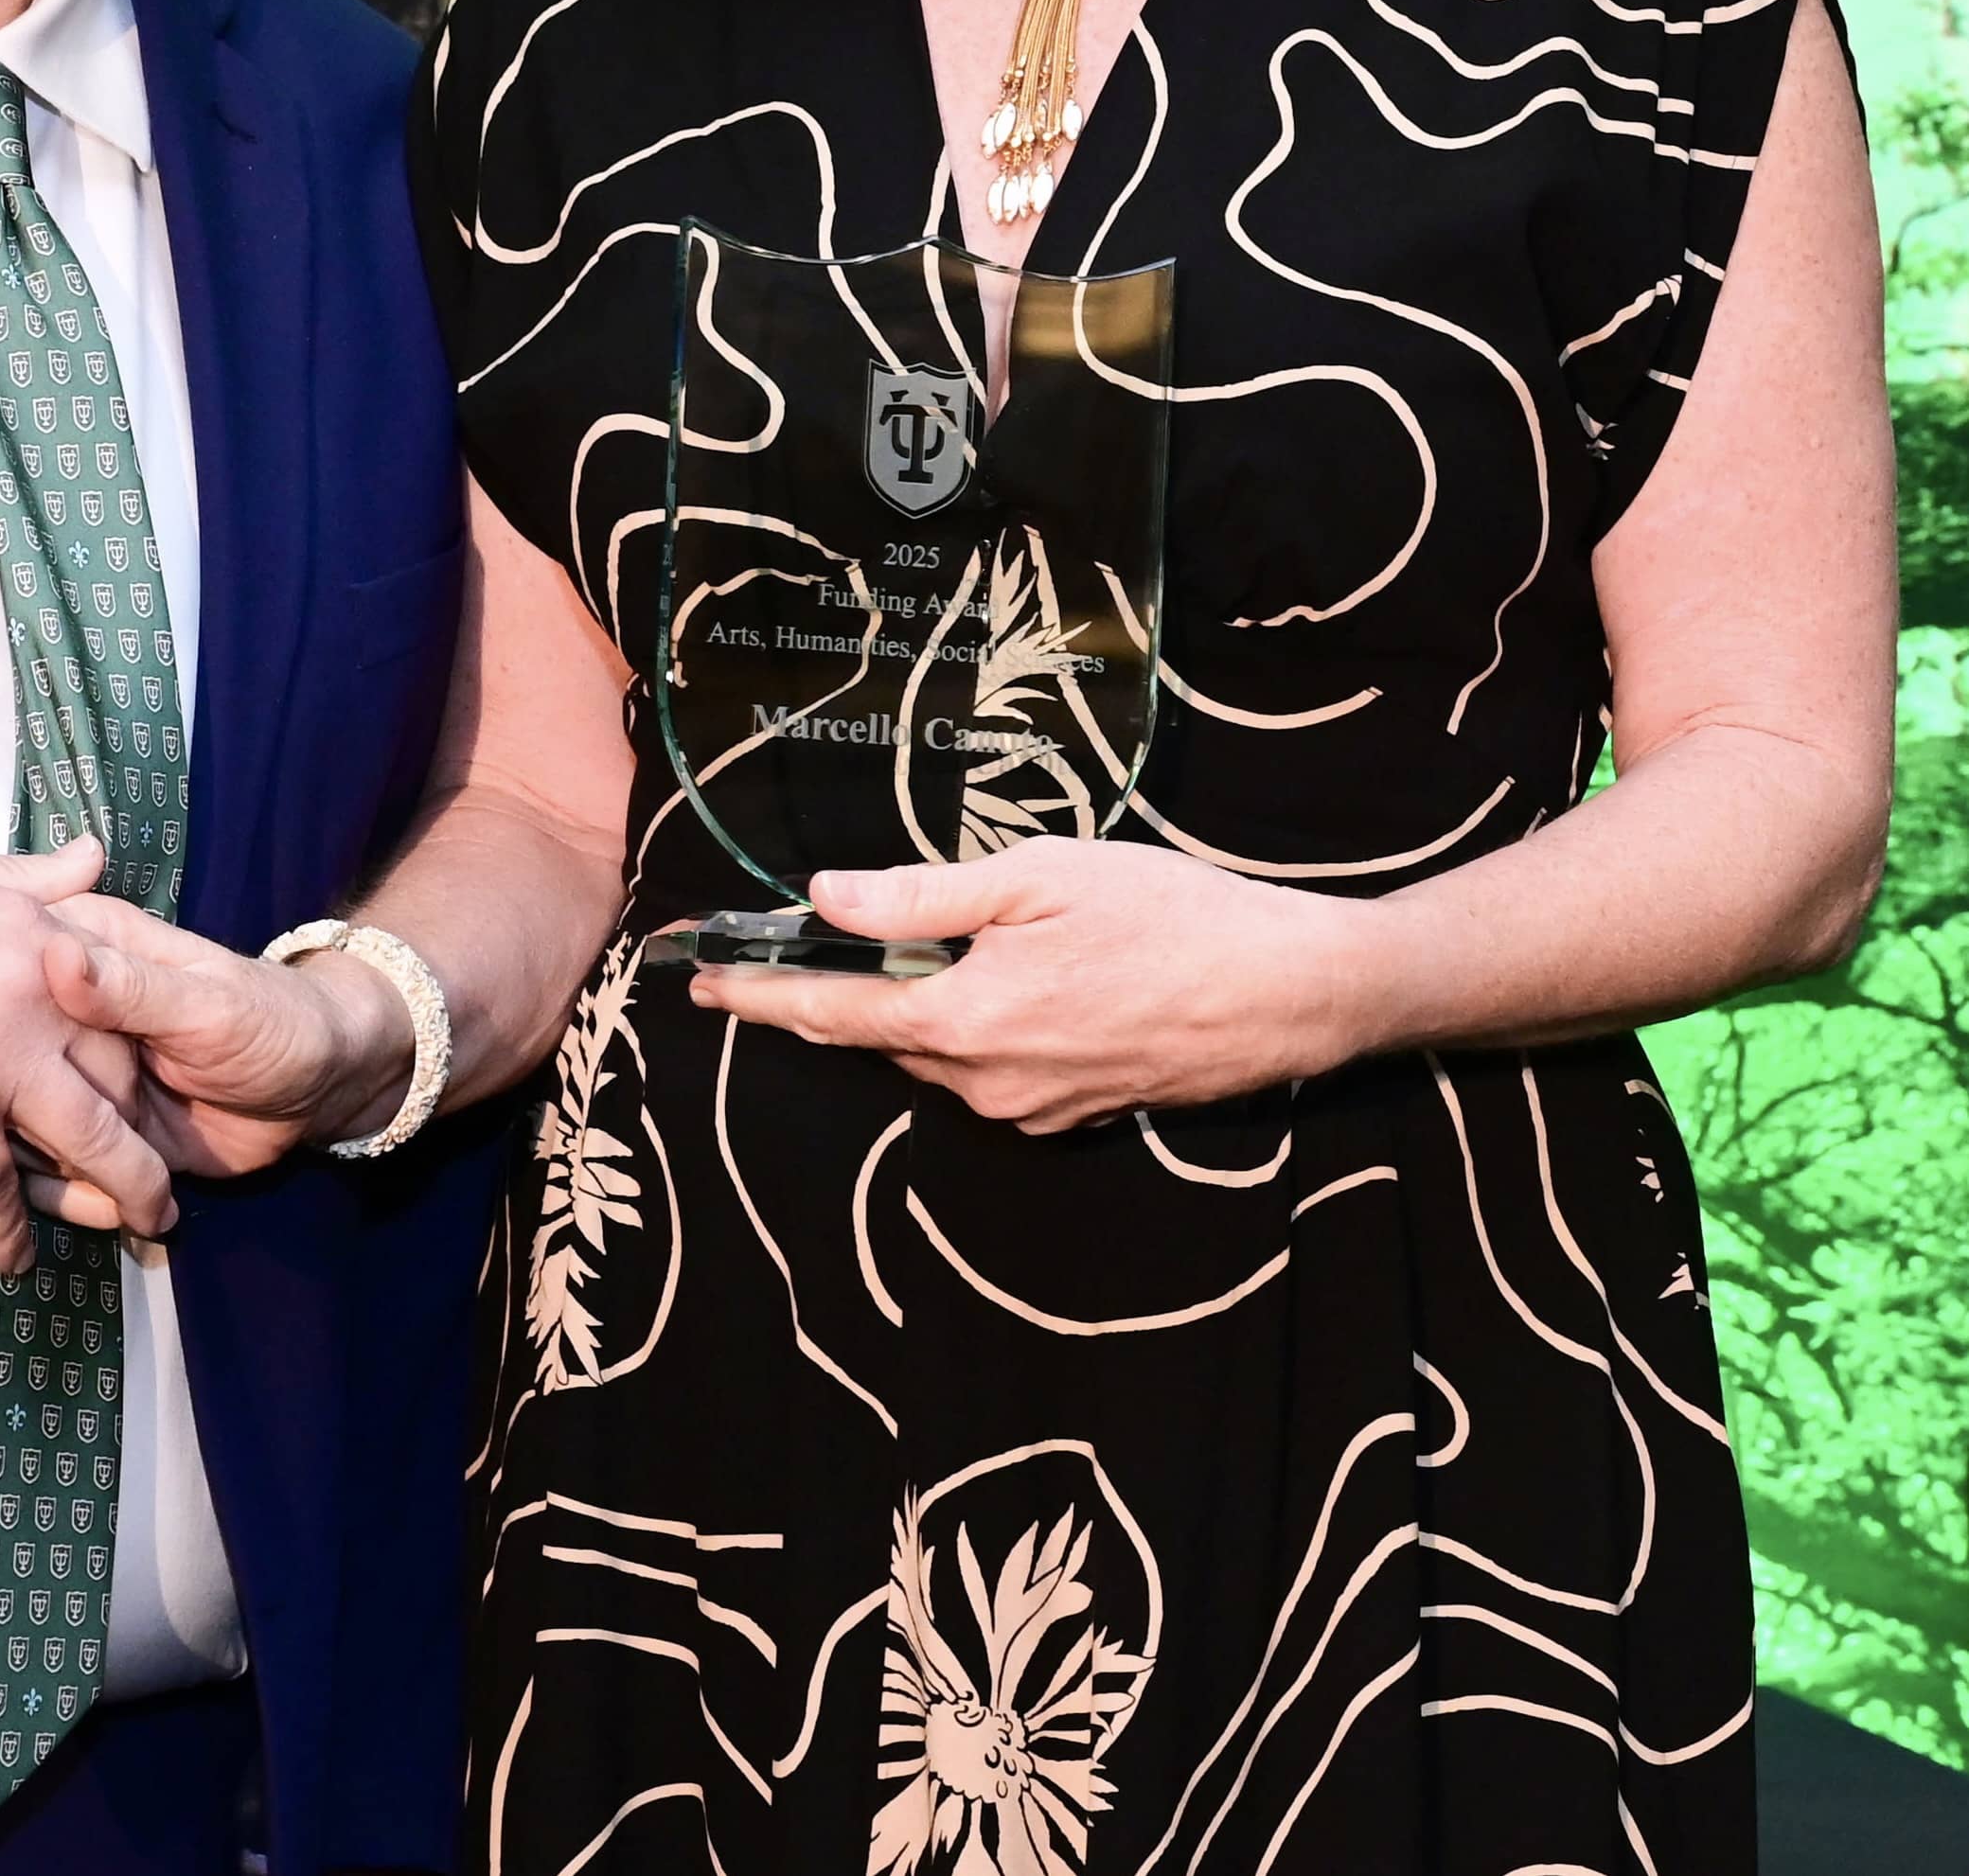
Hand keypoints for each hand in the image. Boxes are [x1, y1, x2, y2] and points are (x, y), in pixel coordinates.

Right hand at [0, 839, 175, 1269]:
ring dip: (121, 1194)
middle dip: (148, 1134)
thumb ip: (31, 878)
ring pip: (90, 1144)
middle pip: (121, 1080)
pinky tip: (17, 1256)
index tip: (155, 1086)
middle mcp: (34, 1004)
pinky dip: (10, 1234)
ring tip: (138, 1225)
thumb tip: (97, 855)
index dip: (141, 1053)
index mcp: (39, 939)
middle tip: (165, 1177)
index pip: (120, 1005)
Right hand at [36, 894, 414, 1182]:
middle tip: (66, 1144)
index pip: (6, 977)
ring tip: (97, 1189)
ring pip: (17, 1119)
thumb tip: (54, 958)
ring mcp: (73, 1077)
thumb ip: (129, 987)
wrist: (318, 1086)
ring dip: (40, 1166)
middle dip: (14, 1112)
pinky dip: (65, 1196)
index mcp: (83, 951)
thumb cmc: (271, 1020)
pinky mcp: (91, 1132)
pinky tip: (105, 1208)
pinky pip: (52, 1166)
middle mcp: (63, 1014)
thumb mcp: (204, 1001)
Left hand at [688, 842, 1371, 1132]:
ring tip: (904, 951)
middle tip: (786, 947)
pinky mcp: (1076, 1114)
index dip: (759, 996)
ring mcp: (1034, 1109)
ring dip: (910, 1009)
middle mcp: (987, 1084)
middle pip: (879, 1037)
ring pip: (935, 1055)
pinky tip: (1003, 982)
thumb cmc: (1169, 915)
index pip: (830, 1014)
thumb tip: (825, 901)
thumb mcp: (1039, 878)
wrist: (1292, 991)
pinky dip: (970, 1029)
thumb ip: (922, 898)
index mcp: (965, 1020)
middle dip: (833, 995)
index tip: (700, 983)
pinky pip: (990, 1071)